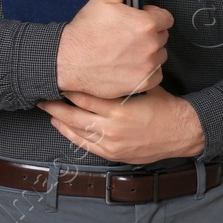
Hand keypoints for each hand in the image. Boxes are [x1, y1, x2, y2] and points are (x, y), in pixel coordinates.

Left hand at [39, 88, 205, 163]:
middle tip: (42, 97)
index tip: (58, 81)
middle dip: (56, 107)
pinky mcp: (113, 153)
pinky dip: (72, 136)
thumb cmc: (164, 107)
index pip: (85, 97)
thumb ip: (123, 82)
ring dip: (60, 121)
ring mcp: (111, 143)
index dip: (68, 89)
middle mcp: (112, 128)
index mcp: (119, 109)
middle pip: (74, 116)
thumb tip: (104, 68)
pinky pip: (86, 145)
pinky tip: (63, 128)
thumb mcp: (144, 87)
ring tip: (48, 111)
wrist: (180, 132)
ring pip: (77, 132)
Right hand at [56, 0, 172, 98]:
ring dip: (149, 51)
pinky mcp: (141, 83)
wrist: (67, 60)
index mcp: (146, 24)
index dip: (153, 16)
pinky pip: (156, 74)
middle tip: (129, 34)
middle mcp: (150, 46)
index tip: (141, 18)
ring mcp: (147, 66)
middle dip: (150, 33)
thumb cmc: (85, 31)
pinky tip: (130, 65)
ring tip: (127, 50)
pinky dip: (147, 70)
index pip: (166, 18)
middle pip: (162, 36)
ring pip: (159, 55)